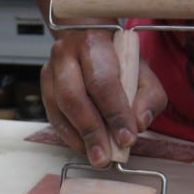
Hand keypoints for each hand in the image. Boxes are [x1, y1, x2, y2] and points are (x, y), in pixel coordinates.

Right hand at [40, 29, 166, 167]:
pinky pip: (53, 116)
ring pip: (58, 109)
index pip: (103, 82)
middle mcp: (65, 54)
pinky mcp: (44, 86)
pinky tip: (84, 147)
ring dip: (78, 138)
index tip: (127, 138)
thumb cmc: (116, 57)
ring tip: (95, 157)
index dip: (115, 113)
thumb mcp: (142, 70)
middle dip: (92, 132)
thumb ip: (149, 96)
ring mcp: (50, 70)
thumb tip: (139, 123)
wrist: (86, 36)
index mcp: (93, 43)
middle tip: (105, 157)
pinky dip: (69, 136)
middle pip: (73, 97)